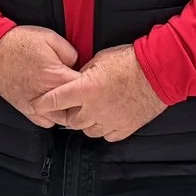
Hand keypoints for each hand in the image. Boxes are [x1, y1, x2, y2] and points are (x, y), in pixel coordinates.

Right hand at [0, 25, 83, 126]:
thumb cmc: (19, 42)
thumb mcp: (50, 37)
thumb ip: (71, 52)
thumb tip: (79, 65)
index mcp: (56, 76)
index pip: (85, 89)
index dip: (92, 84)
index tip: (93, 80)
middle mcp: (46, 94)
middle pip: (77, 109)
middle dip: (83, 101)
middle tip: (85, 92)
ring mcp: (34, 105)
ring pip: (62, 119)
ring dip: (69, 111)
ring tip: (71, 101)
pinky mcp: (25, 109)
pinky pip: (46, 123)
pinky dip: (53, 117)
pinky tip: (55, 106)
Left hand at [34, 44, 168, 142]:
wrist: (159, 71)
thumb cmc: (130, 60)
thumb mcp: (99, 60)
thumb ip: (83, 74)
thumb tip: (75, 81)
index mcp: (85, 89)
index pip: (55, 100)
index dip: (42, 103)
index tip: (36, 105)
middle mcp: (94, 109)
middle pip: (71, 120)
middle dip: (67, 114)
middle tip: (69, 107)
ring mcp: (110, 121)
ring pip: (88, 131)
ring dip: (85, 123)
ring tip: (89, 113)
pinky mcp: (125, 128)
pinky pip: (107, 135)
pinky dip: (103, 129)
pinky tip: (105, 120)